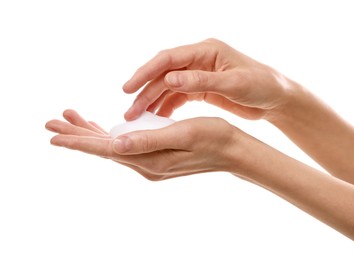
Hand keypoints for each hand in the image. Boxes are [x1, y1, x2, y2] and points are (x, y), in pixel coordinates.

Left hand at [45, 109, 239, 180]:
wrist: (231, 150)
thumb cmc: (212, 137)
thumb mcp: (182, 134)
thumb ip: (148, 140)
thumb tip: (115, 144)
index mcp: (149, 159)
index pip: (106, 149)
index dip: (79, 141)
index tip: (54, 136)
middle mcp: (145, 164)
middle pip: (103, 148)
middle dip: (77, 135)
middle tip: (52, 122)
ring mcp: (149, 162)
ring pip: (112, 146)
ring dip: (91, 133)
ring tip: (71, 119)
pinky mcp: (155, 157)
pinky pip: (125, 146)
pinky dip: (109, 135)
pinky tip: (103, 129)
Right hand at [123, 38, 292, 120]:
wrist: (276, 98)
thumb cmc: (261, 86)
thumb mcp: (233, 83)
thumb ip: (201, 81)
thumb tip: (168, 79)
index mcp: (206, 50)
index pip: (168, 59)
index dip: (145, 72)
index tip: (128, 88)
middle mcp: (198, 60)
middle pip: (163, 74)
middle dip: (145, 92)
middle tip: (130, 112)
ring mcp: (198, 74)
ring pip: (167, 87)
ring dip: (152, 101)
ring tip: (138, 118)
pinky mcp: (201, 88)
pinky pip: (178, 97)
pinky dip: (167, 107)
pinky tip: (157, 119)